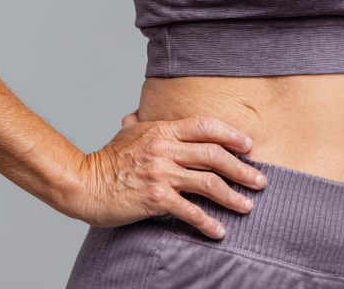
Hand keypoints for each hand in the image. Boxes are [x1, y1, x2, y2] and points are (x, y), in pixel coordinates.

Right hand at [69, 112, 266, 239]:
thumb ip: (140, 123)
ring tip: (248, 206)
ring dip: (232, 196)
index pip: (206, 126)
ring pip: (208, 182)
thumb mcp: (127, 133)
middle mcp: (165, 148)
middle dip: (242, 168)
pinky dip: (208, 222)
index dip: (231, 134)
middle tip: (260, 180)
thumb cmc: (106, 159)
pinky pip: (189, 210)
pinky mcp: (155, 198)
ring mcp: (161, 172)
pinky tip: (219, 230)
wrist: (83, 182)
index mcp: (162, 129)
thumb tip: (138, 113)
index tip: (249, 146)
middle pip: (214, 154)